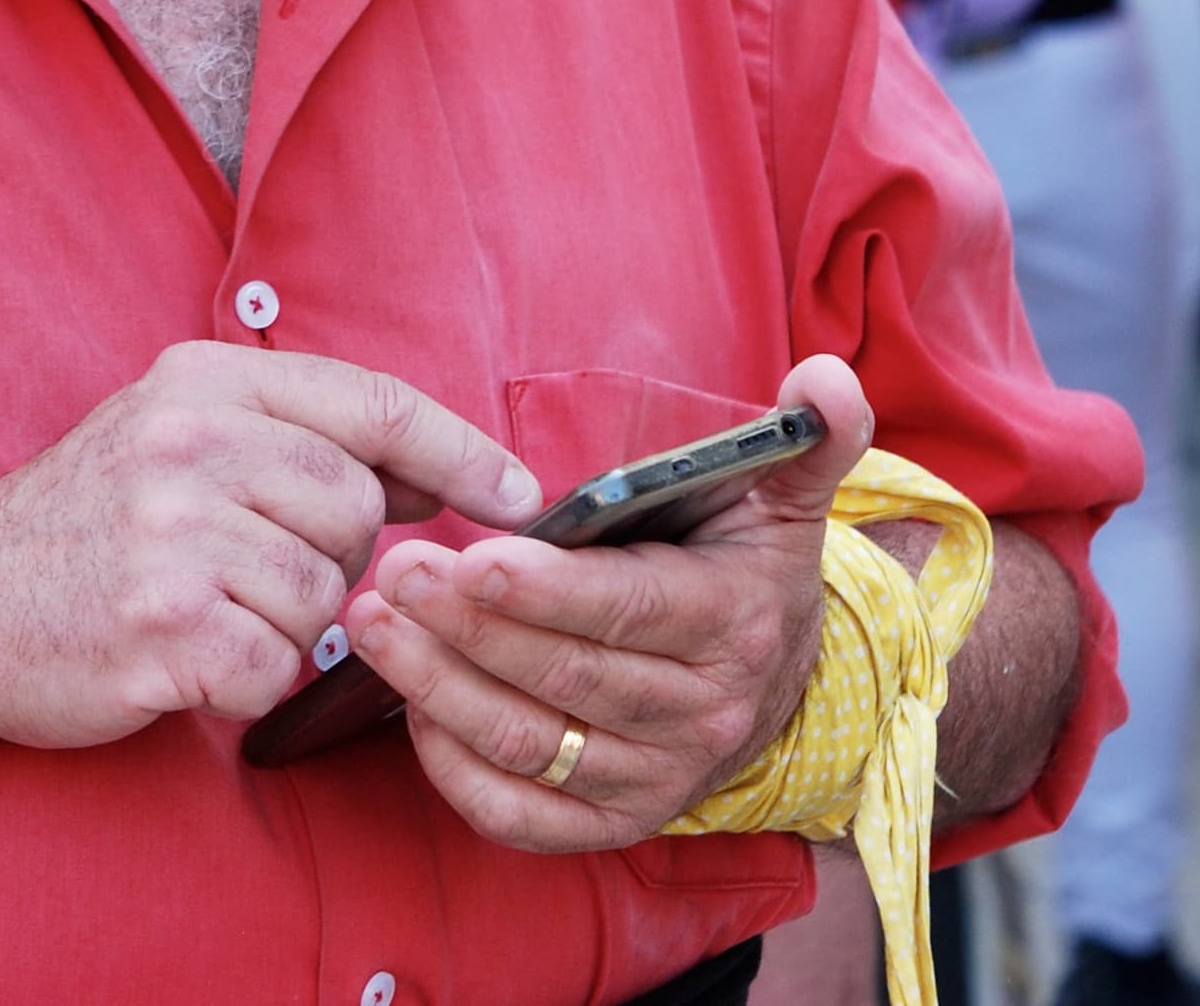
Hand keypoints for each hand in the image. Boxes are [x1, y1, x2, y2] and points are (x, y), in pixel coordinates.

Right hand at [0, 342, 540, 751]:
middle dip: (331, 554)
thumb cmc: (77, 528)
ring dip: (284, 623)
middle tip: (245, 567)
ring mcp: (175, 537)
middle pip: (361, 510)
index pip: (371, 402)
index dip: (460, 448)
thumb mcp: (167, 433)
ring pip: (326, 596)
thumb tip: (439, 476)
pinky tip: (184, 658)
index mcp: (200, 382)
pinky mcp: (164, 630)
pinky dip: (245, 679)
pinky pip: (277, 668)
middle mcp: (191, 445)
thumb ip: (289, 435)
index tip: (520, 491)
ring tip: (202, 608)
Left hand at [345, 352, 876, 851]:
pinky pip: (523, 817)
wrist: (783, 685)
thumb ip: (806, 437)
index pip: (632, 610)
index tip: (473, 558)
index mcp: (734, 622)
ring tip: (375, 626)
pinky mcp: (615, 823)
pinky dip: (458, 772)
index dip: (550, 592)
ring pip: (534, 746)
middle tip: (395, 574)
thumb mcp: (784, 498)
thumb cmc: (750, 568)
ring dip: (441, 690)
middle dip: (469, 626)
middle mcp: (702, 714)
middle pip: (567, 677)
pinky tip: (411, 708)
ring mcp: (657, 778)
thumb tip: (823, 376)